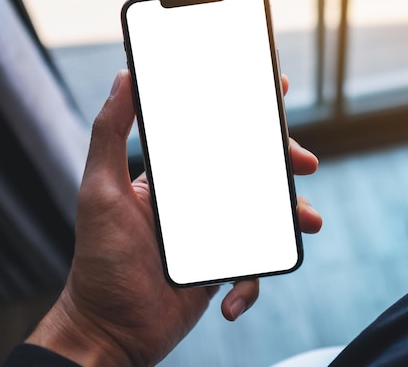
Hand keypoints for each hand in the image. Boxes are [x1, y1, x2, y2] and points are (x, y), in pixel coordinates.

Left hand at [26, 70, 321, 366]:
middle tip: (306, 164)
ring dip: (292, 217)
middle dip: (284, 164)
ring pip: (266, 218)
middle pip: (253, 174)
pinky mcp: (222, 270)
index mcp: (177, 179)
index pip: (217, 137)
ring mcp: (214, 237)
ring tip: (308, 223)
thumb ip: (109, 134)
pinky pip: (252, 272)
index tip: (275, 90)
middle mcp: (200, 203)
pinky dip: (251, 286)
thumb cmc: (99, 261)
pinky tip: (232, 301)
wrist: (109, 330)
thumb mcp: (99, 191)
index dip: (248, 113)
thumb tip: (124, 78)